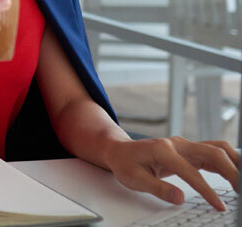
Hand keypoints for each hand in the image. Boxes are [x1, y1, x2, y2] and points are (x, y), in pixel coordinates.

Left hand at [104, 136, 239, 210]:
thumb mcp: (134, 179)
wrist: (119, 150)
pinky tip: (234, 175)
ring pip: (216, 149)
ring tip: (241, 184)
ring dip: (233, 163)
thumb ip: (158, 188)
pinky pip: (212, 152)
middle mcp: (177, 144)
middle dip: (232, 172)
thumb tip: (180, 198)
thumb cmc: (125, 163)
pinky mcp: (188, 150)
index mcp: (163, 150)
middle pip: (213, 152)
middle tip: (241, 192)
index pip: (192, 172)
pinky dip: (227, 162)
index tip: (219, 206)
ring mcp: (184, 145)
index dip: (207, 191)